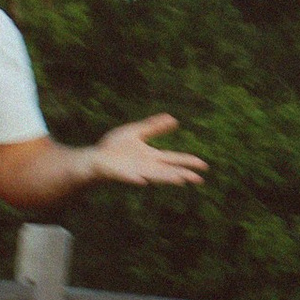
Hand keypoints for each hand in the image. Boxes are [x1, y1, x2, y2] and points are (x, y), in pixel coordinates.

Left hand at [91, 113, 206, 187]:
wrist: (96, 157)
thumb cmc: (115, 147)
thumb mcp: (136, 132)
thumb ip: (153, 126)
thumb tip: (173, 118)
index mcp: (152, 157)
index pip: (174, 159)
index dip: (188, 161)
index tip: (203, 165)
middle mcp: (147, 167)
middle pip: (169, 171)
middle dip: (183, 174)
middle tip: (198, 179)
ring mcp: (135, 171)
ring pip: (154, 176)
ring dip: (166, 178)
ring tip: (179, 180)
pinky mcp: (121, 174)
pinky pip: (130, 177)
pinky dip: (136, 178)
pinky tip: (143, 181)